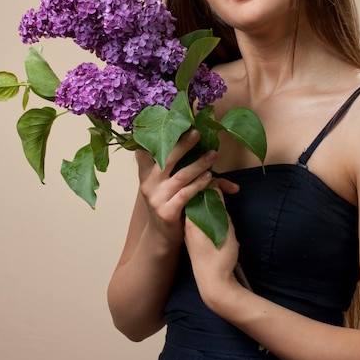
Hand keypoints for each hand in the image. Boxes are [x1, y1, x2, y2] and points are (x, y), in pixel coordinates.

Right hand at [136, 130, 220, 246]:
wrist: (163, 238)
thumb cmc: (169, 204)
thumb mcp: (167, 185)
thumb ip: (179, 167)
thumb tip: (199, 147)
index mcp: (146, 173)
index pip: (147, 150)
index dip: (157, 136)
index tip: (172, 121)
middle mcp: (148, 184)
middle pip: (166, 158)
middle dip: (182, 144)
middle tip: (197, 133)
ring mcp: (156, 198)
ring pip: (180, 176)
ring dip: (198, 164)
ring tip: (212, 155)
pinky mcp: (166, 212)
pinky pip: (186, 194)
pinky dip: (199, 184)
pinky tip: (209, 177)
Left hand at [184, 181, 240, 308]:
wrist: (214, 286)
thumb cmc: (220, 258)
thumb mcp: (225, 227)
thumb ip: (219, 206)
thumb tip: (215, 188)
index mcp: (191, 217)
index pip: (199, 190)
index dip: (216, 184)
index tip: (233, 188)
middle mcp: (187, 222)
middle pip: (198, 198)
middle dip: (214, 192)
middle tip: (232, 193)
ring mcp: (189, 231)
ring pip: (201, 208)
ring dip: (214, 204)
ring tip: (228, 210)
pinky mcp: (194, 240)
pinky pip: (202, 219)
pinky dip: (212, 215)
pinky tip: (223, 223)